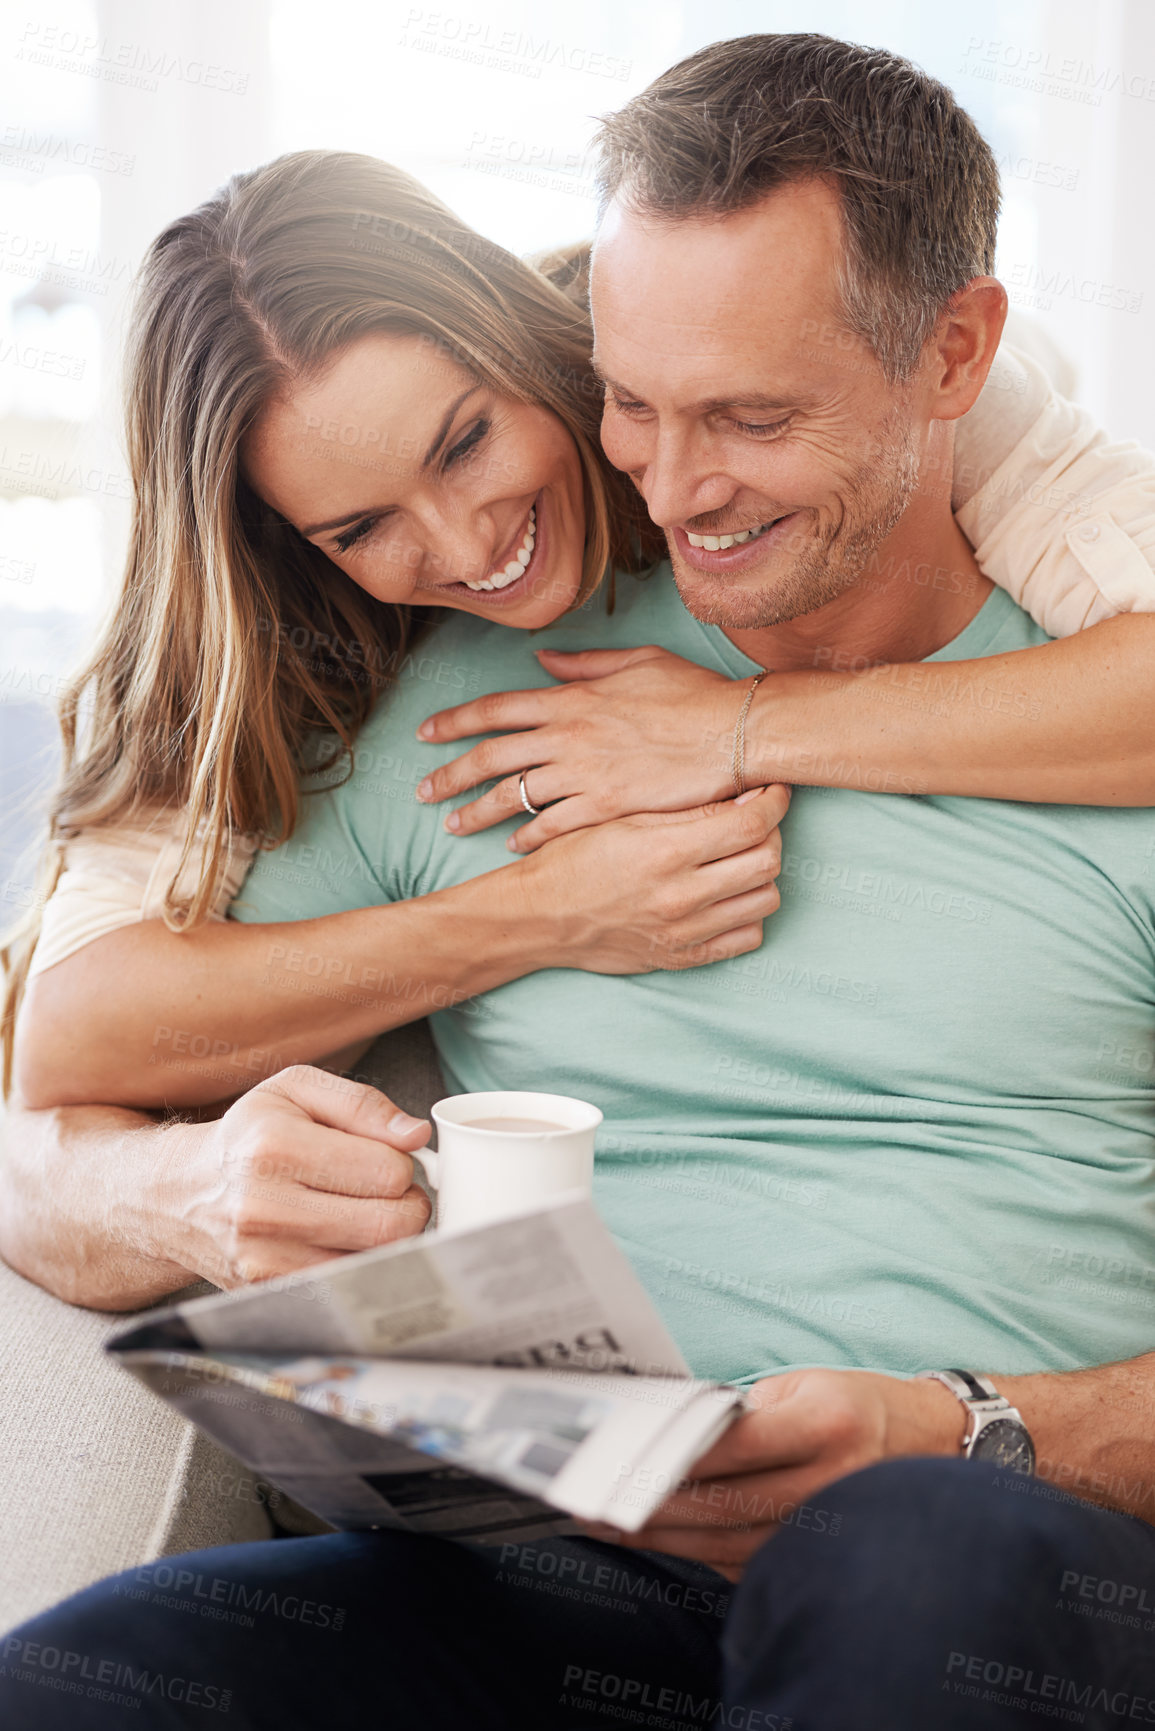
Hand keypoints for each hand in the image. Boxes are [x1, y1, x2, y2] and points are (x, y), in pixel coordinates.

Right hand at [163, 1066, 432, 1286]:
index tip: (386, 1158)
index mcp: (274, 1148)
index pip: (388, 1173)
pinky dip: (359, 1262)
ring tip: (361, 1211)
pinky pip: (347, 1284)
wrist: (179, 1194)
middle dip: (407, 1206)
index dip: (402, 1164)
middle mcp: (264, 1209)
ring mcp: (264, 1260)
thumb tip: (415, 1135)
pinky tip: (340, 1238)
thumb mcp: (296, 1090)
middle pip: (390, 1226)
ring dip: (385, 1238)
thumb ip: (363, 1104)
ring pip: (374, 1261)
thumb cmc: (247, 1136)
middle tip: (388, 1191)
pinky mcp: (268, 1292)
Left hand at [415, 646, 750, 849]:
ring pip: (513, 797)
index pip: (494, 709)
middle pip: (490, 757)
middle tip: (423, 793)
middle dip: (449, 776)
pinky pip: (553, 828)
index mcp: (570, 699)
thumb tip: (543, 659)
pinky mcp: (606, 808)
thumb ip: (583, 664)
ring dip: (478, 814)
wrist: (734, 732)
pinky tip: (513, 848)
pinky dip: (528, 839)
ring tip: (455, 826)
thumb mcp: (636, 662)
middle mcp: (567, 736)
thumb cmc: (692, 693)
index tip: (427, 735)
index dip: (454, 722)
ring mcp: (584, 775)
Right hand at [515, 785, 789, 973]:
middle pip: (767, 860)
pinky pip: (748, 937)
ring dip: (760, 874)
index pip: (752, 823)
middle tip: (753, 821)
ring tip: (738, 857)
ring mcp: (686, 932)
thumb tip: (746, 796)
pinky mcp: (684, 958)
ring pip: (765, 899)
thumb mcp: (624, 818)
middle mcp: (682, 895)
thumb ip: (687, 810)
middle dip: (770, 832)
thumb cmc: (574, 859)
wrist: (539, 917)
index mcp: (666, 851)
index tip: (771, 791)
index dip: (773, 801)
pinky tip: (727, 895)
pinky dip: (748, 913)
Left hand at [581, 1367, 964, 1580]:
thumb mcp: (804, 1384)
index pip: (735, 1446)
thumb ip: (743, 1409)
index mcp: (825, 1425)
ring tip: (604, 1521)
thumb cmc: (852, 1403)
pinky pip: (741, 1563)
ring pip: (725, 1542)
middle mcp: (828, 1482)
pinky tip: (652, 1539)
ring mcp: (823, 1529)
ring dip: (659, 1535)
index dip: (675, 1456)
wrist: (927, 1446)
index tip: (622, 1456)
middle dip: (650, 1504)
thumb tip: (669, 1425)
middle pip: (723, 1504)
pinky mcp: (812, 1557)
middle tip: (591, 1497)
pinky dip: (691, 1554)